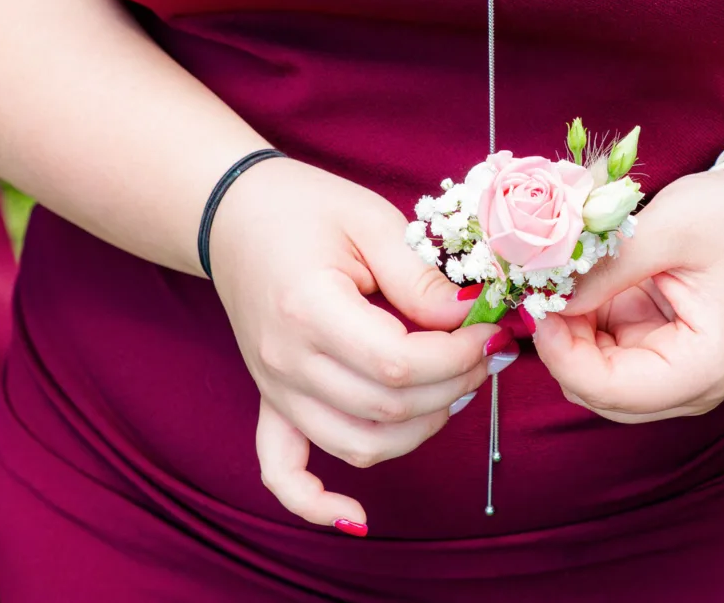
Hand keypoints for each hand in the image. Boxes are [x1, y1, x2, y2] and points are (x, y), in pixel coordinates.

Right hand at [208, 157, 518, 531]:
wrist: (234, 214)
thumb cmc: (304, 207)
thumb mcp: (371, 221)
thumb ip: (421, 278)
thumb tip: (470, 320)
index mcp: (308, 310)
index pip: (399, 365)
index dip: (458, 356)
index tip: (489, 330)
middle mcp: (286, 362)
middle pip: (387, 409)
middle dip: (456, 385)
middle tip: (487, 352)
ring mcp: (275, 388)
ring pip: (359, 446)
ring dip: (422, 429)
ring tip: (456, 387)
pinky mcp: (271, 400)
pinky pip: (282, 469)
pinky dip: (316, 503)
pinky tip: (356, 517)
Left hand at [531, 159, 723, 423]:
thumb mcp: (668, 230)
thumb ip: (604, 268)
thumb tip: (547, 296)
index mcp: (702, 369)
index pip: (608, 390)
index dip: (561, 353)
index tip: (539, 303)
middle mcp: (688, 385)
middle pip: (594, 390)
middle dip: (560, 344)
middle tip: (543, 287)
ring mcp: (670, 369)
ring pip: (590, 373)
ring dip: (568, 331)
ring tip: (563, 277)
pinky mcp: (656, 347)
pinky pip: (601, 349)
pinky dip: (580, 320)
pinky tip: (580, 281)